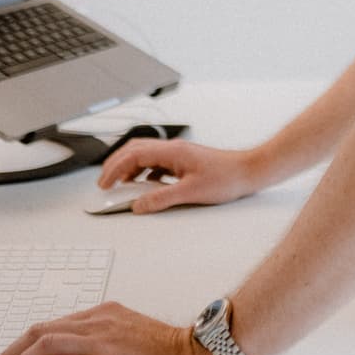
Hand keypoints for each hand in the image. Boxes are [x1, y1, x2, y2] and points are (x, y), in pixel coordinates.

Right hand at [96, 139, 262, 212]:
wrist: (250, 171)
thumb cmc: (227, 177)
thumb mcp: (191, 192)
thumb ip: (161, 199)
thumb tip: (138, 205)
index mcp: (172, 152)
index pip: (133, 155)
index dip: (114, 169)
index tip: (104, 184)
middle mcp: (173, 149)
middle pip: (135, 150)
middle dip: (116, 165)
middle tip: (104, 183)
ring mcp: (179, 155)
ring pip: (145, 156)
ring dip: (130, 169)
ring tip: (121, 185)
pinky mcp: (186, 162)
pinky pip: (157, 164)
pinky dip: (145, 173)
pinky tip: (146, 186)